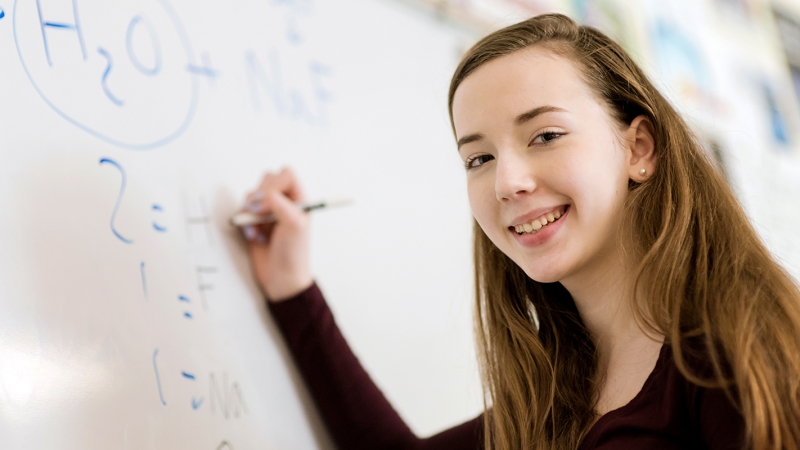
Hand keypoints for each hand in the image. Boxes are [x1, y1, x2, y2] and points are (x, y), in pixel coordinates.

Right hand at [242, 168, 312, 301]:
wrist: (281, 279)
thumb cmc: (294, 253)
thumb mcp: (295, 224)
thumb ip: (279, 203)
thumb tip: (261, 196)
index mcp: (299, 199)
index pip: (286, 174)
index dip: (275, 185)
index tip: (270, 205)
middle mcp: (284, 202)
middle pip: (267, 179)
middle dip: (260, 196)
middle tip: (261, 214)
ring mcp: (268, 212)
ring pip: (252, 194)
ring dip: (250, 210)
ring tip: (258, 228)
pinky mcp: (253, 223)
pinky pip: (242, 211)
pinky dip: (243, 222)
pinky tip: (253, 236)